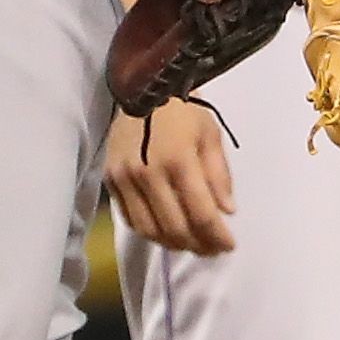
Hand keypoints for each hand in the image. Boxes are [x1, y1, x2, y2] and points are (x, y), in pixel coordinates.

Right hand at [108, 98, 236, 255]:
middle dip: (197, 245)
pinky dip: (149, 231)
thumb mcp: (211, 136)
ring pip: (149, 229)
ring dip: (172, 243)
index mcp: (179, 161)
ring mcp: (125, 178)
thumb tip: (227, 211)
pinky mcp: (110, 179)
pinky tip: (165, 232)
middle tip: (212, 250)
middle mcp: (148, 174)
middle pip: (174, 227)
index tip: (229, 246)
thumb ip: (219, 175)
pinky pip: (129, 218)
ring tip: (191, 245)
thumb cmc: (184, 111)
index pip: (201, 213)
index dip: (217, 236)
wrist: (143, 89)